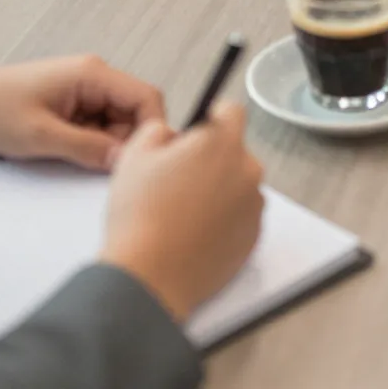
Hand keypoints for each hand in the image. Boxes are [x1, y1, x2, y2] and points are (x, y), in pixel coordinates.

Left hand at [0, 56, 165, 170]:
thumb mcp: (40, 135)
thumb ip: (87, 148)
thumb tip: (125, 161)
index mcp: (92, 74)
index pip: (146, 97)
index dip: (152, 129)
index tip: (142, 161)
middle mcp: (94, 78)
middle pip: (135, 113)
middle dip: (126, 143)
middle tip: (103, 170)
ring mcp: (84, 92)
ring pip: (118, 123)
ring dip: (106, 146)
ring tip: (77, 161)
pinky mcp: (73, 106)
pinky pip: (98, 127)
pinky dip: (92, 145)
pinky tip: (71, 156)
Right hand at [99, 102, 264, 321]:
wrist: (150, 276)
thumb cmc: (141, 217)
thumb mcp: (134, 156)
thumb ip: (158, 129)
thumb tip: (171, 134)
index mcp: (220, 144)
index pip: (231, 112)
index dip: (211, 119)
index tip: (196, 132)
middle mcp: (247, 170)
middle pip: (235, 151)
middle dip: (211, 159)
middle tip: (179, 179)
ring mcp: (253, 205)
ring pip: (239, 184)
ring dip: (219, 189)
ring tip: (183, 211)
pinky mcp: (253, 236)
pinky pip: (241, 215)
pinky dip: (224, 218)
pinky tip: (195, 231)